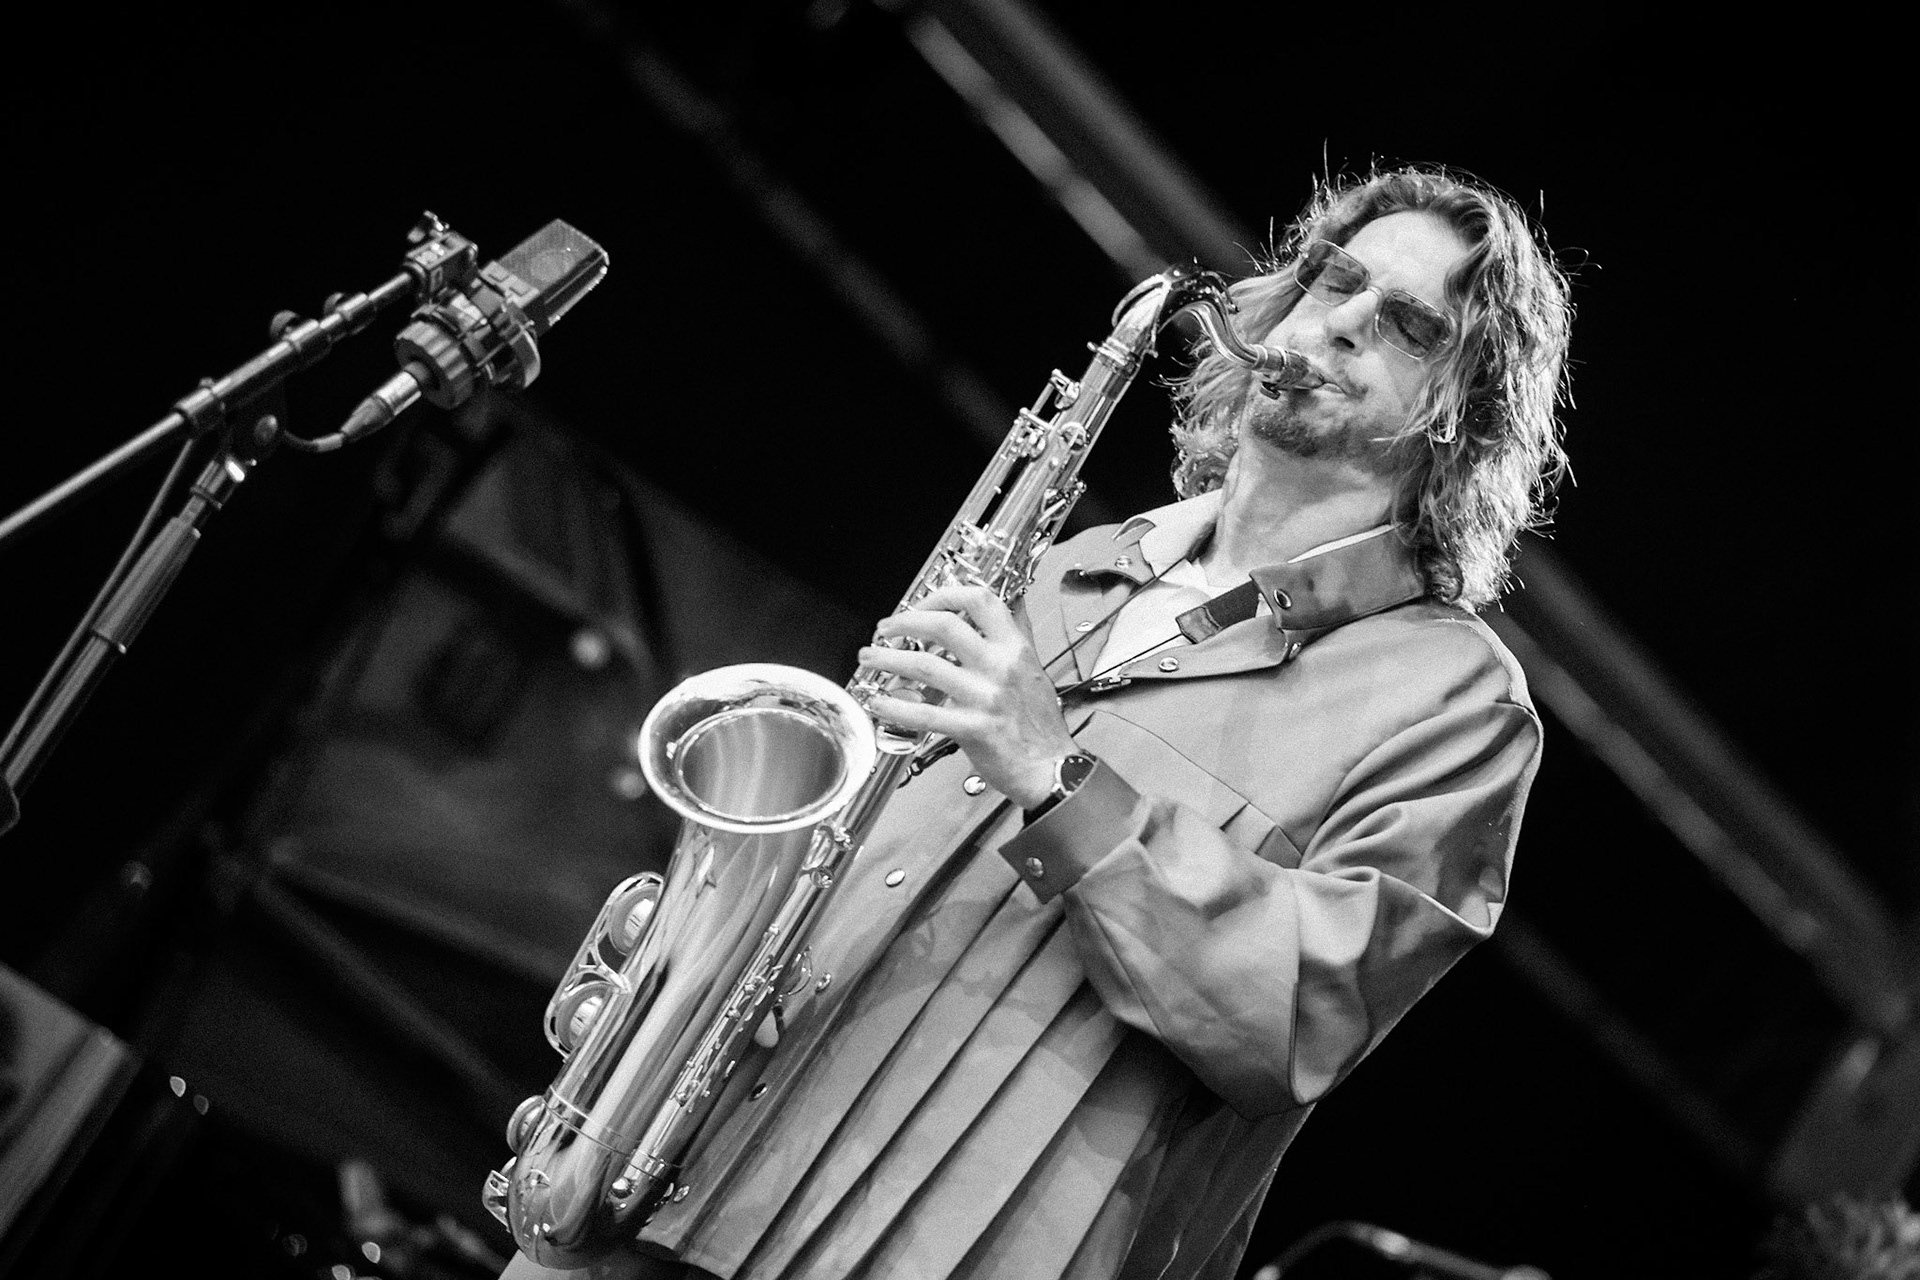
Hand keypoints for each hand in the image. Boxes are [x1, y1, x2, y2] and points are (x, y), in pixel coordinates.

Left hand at [859, 584, 1078, 809]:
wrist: (1052, 767)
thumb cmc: (1041, 723)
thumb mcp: (1034, 667)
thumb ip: (1019, 632)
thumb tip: (1013, 600)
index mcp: (1014, 647)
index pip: (979, 600)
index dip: (944, 595)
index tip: (922, 604)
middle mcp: (999, 666)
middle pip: (944, 625)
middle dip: (905, 622)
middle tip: (886, 629)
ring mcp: (985, 697)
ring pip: (925, 666)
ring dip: (888, 659)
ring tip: (870, 658)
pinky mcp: (972, 728)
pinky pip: (924, 713)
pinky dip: (895, 706)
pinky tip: (879, 702)